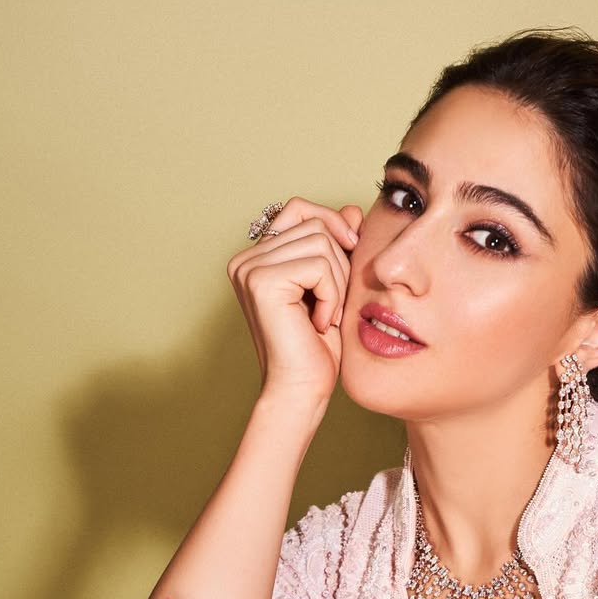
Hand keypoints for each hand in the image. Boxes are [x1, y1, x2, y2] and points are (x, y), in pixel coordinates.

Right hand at [227, 195, 363, 407]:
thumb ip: (338, 245)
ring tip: (327, 316)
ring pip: (321, 241)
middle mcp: (245, 259)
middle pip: (314, 223)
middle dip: (339, 262)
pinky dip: (332, 295)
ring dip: (338, 282)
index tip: (352, 254)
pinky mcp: (262, 281)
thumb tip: (352, 210)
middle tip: (334, 304)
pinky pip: (319, 265)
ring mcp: (249, 268)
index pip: (298, 209)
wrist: (303, 389)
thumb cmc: (317, 346)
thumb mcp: (334, 285)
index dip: (331, 225)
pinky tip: (320, 323)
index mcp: (256, 257)